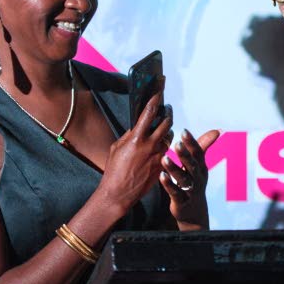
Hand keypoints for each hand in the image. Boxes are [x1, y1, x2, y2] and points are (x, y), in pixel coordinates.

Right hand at [97, 91, 173, 212]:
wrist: (119, 193)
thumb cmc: (114, 169)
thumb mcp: (117, 148)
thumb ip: (130, 135)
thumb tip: (138, 125)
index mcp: (136, 138)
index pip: (149, 112)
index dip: (155, 99)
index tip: (159, 90)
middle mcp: (149, 144)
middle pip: (166, 122)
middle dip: (167, 114)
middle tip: (167, 109)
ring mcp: (158, 155)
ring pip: (169, 136)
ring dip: (168, 130)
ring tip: (164, 126)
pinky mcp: (162, 165)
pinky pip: (168, 150)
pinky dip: (165, 145)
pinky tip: (162, 144)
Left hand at [160, 128, 219, 230]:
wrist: (193, 212)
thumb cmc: (194, 183)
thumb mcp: (199, 166)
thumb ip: (202, 147)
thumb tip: (217, 131)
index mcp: (201, 167)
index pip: (198, 153)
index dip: (192, 143)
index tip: (184, 131)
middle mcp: (198, 178)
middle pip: (192, 165)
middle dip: (185, 154)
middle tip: (177, 144)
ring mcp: (191, 190)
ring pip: (183, 179)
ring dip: (174, 168)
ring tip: (164, 158)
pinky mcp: (181, 202)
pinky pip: (175, 192)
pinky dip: (169, 184)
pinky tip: (161, 176)